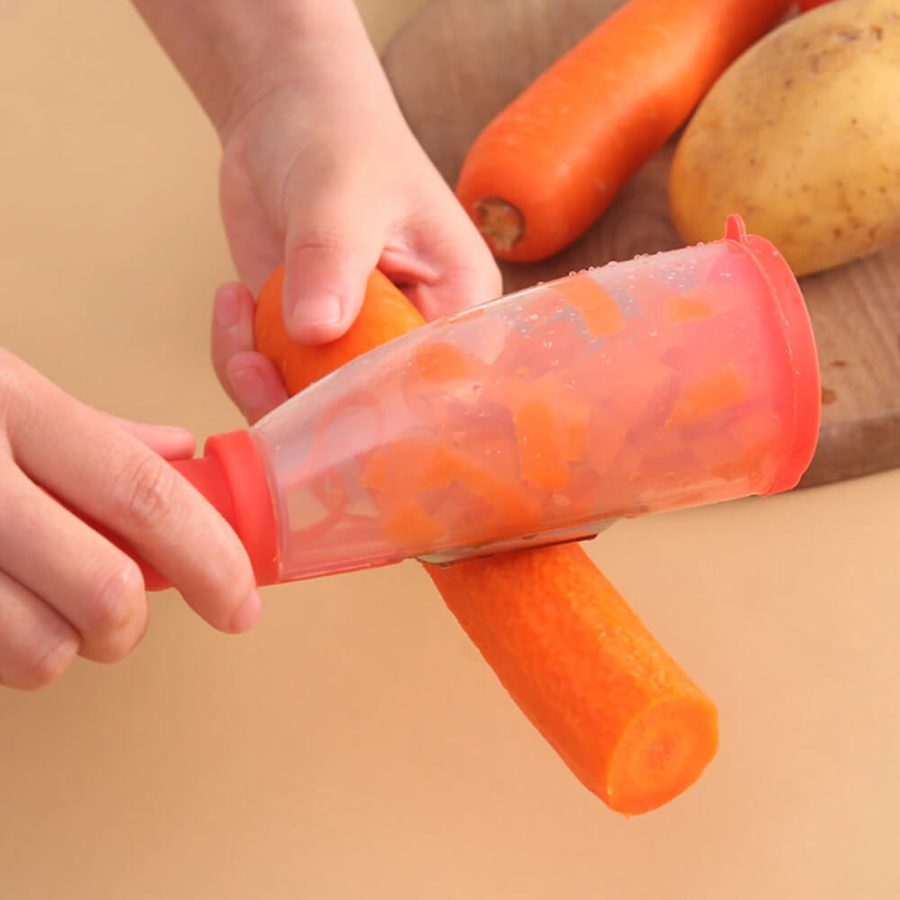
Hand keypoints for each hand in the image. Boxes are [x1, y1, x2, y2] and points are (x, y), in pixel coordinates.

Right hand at [0, 349, 259, 688]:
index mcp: (8, 405)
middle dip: (129, 623)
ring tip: (37, 607)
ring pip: (34, 651)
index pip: (145, 496)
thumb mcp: (1, 388)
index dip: (211, 559)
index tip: (241, 604)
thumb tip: (180, 450)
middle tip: (121, 615)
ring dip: (57, 648)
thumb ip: (94, 432)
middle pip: (102, 590)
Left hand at [131, 0, 500, 423]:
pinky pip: (273, 382)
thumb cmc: (341, 138)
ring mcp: (354, 345)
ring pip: (313, 410)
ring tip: (236, 313)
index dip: (381, 411)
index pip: (433, 384)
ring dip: (260, 383)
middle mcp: (411, 338)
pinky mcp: (307, 343)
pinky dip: (239, 357)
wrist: (288, 117)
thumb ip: (331, 259)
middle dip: (305, 407)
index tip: (320, 402)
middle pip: (372, 414)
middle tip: (251, 365)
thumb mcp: (341, 192)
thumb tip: (316, 329)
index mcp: (454, 307)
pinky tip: (231, 299)